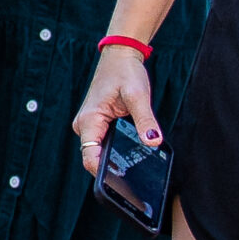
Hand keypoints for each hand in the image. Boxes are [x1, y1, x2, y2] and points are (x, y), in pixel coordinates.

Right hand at [71, 43, 160, 176]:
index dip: (103, 174)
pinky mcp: (96, 122)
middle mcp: (84, 125)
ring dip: (113, 158)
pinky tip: (129, 151)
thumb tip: (153, 142)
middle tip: (134, 178)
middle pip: (94, 157)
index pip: (90, 158)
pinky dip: (114, 148)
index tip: (121, 184)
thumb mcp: (138, 96)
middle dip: (111, 168)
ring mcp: (89, 124)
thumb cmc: (125, 71)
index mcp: (90, 120)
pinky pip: (102, 142)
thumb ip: (146, 121)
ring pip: (98, 151)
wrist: (120, 55)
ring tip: (133, 165)